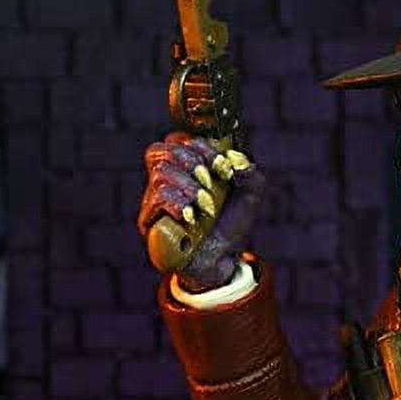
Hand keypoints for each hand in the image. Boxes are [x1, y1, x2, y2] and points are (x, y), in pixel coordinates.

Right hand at [138, 132, 264, 288]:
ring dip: (189, 186)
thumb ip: (250, 173)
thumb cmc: (231, 224)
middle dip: (192, 162)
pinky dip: (179, 203)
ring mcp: (154, 199)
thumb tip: (237, 161)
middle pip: (162, 151)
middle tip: (210, 182)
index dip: (200, 147)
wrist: (224, 259)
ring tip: (205, 205)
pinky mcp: (150, 221)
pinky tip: (191, 216)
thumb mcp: (250, 196)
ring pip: (160, 172)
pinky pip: (157, 198)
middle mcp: (165, 180)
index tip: (222, 165)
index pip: (178, 140)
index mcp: (184, 167)